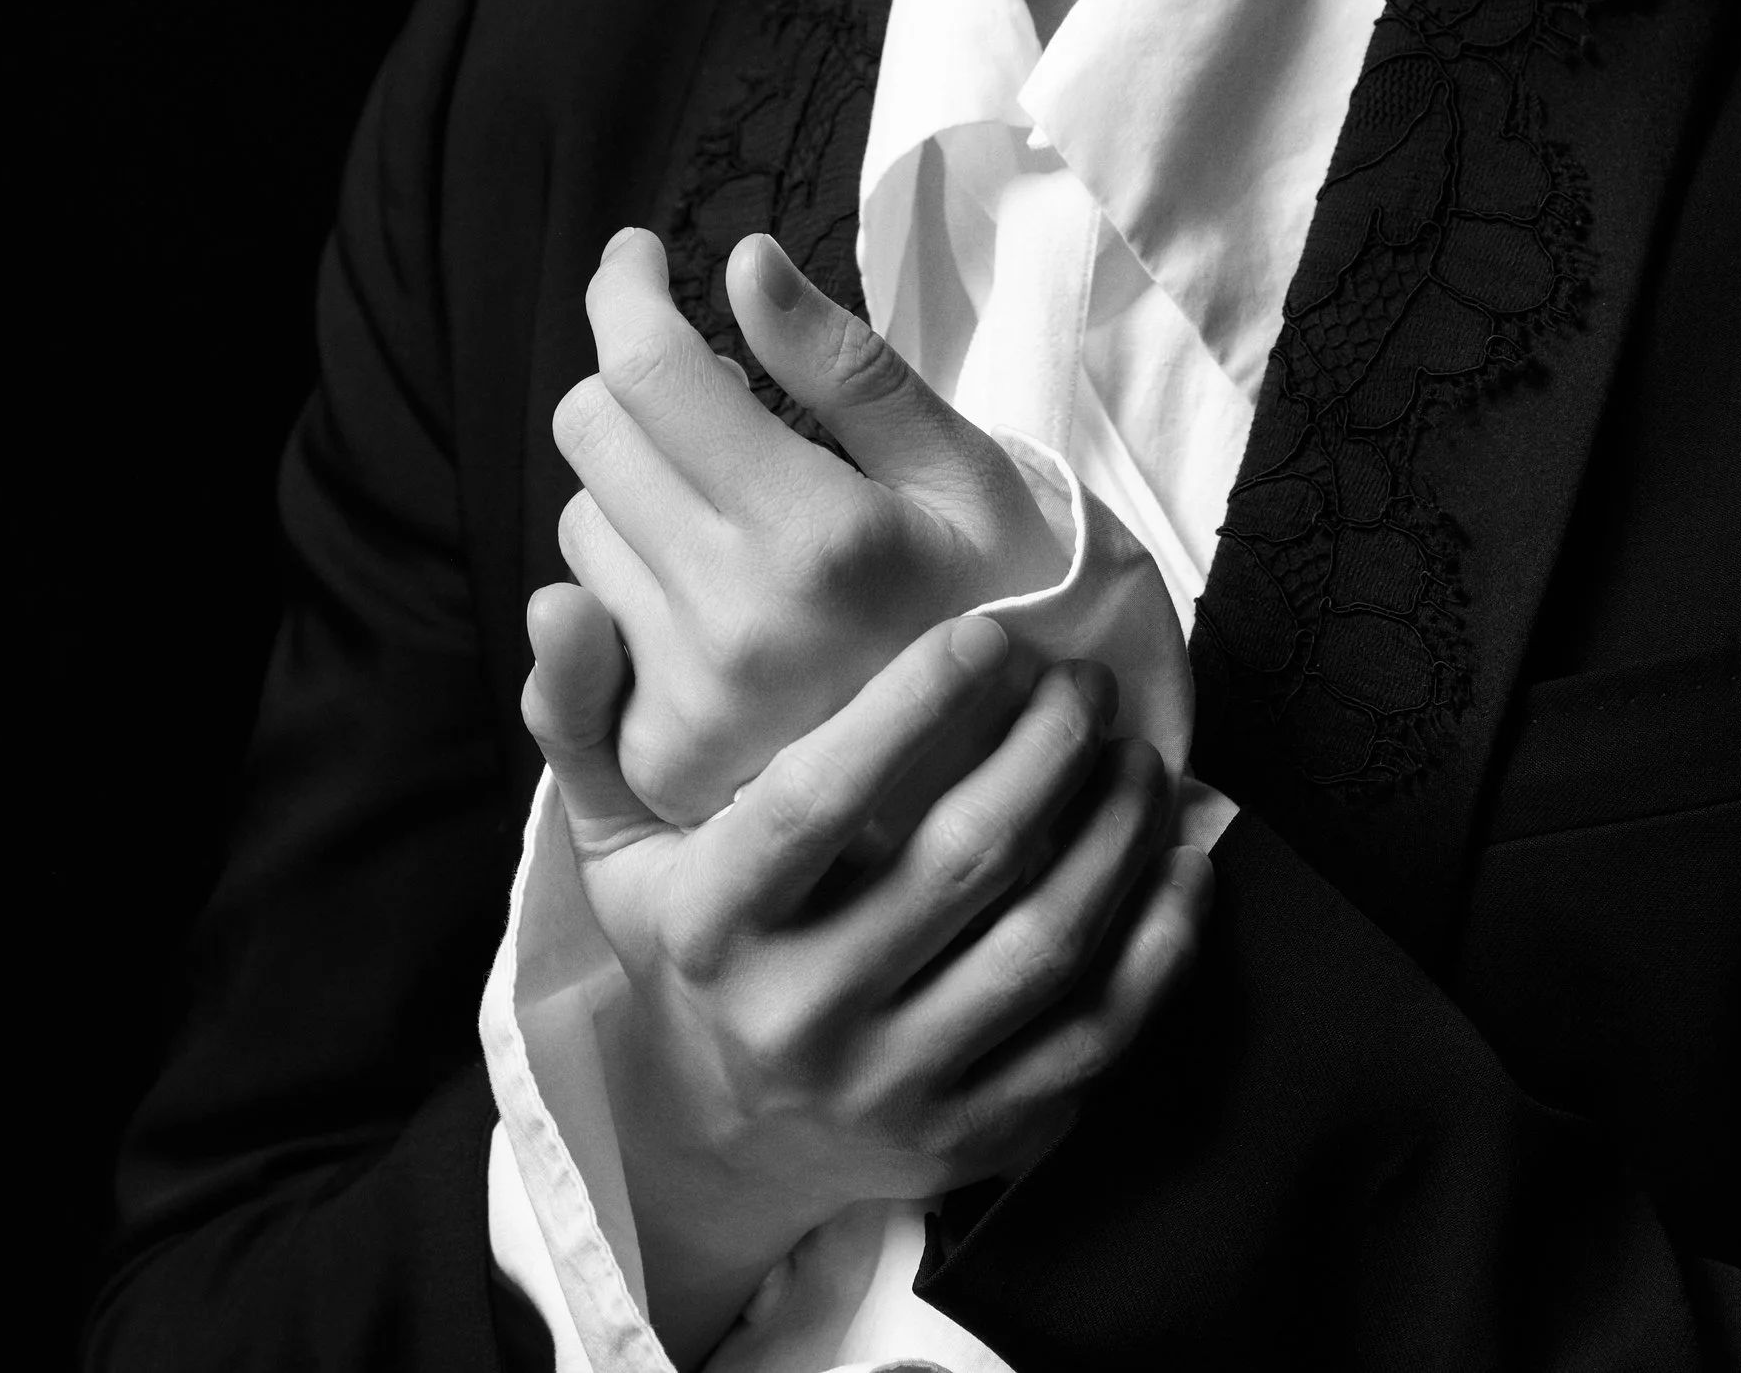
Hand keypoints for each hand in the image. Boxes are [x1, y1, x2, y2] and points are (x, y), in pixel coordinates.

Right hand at [525, 588, 1208, 1368]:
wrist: (720, 1143)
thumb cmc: (688, 944)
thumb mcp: (617, 842)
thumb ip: (584, 714)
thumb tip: (561, 598)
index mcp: (717, 927)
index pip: (821, 803)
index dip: (916, 707)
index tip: (990, 632)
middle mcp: (803, 1018)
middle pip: (958, 867)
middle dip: (1046, 752)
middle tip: (1085, 680)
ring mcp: (896, 1089)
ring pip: (1041, 948)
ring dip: (1112, 833)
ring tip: (1135, 749)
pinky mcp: (976, 1139)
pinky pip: (1097, 1038)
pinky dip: (1157, 944)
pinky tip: (1178, 860)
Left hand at [553, 227, 1069, 821]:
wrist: (1016, 782)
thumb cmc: (1002, 599)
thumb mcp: (959, 470)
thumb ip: (845, 367)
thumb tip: (742, 262)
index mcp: (816, 537)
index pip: (652, 373)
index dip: (625, 289)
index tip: (635, 256)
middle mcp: (732, 623)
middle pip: (593, 432)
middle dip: (636, 382)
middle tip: (707, 389)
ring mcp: (684, 700)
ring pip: (581, 526)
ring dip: (636, 490)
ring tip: (731, 510)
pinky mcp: (655, 758)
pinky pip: (587, 625)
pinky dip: (631, 582)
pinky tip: (709, 590)